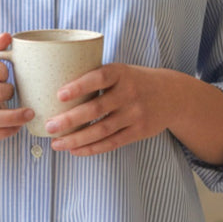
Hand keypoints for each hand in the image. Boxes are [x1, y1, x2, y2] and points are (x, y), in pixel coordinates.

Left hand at [44, 63, 222, 163]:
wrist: (173, 95)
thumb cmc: (135, 81)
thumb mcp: (121, 70)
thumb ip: (96, 78)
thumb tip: (54, 88)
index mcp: (121, 73)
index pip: (99, 78)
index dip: (79, 86)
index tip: (59, 94)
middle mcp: (129, 93)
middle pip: (97, 108)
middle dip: (70, 119)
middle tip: (50, 126)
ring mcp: (135, 114)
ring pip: (102, 130)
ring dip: (77, 139)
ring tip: (56, 143)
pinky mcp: (139, 131)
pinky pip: (112, 143)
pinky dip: (92, 148)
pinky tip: (75, 150)